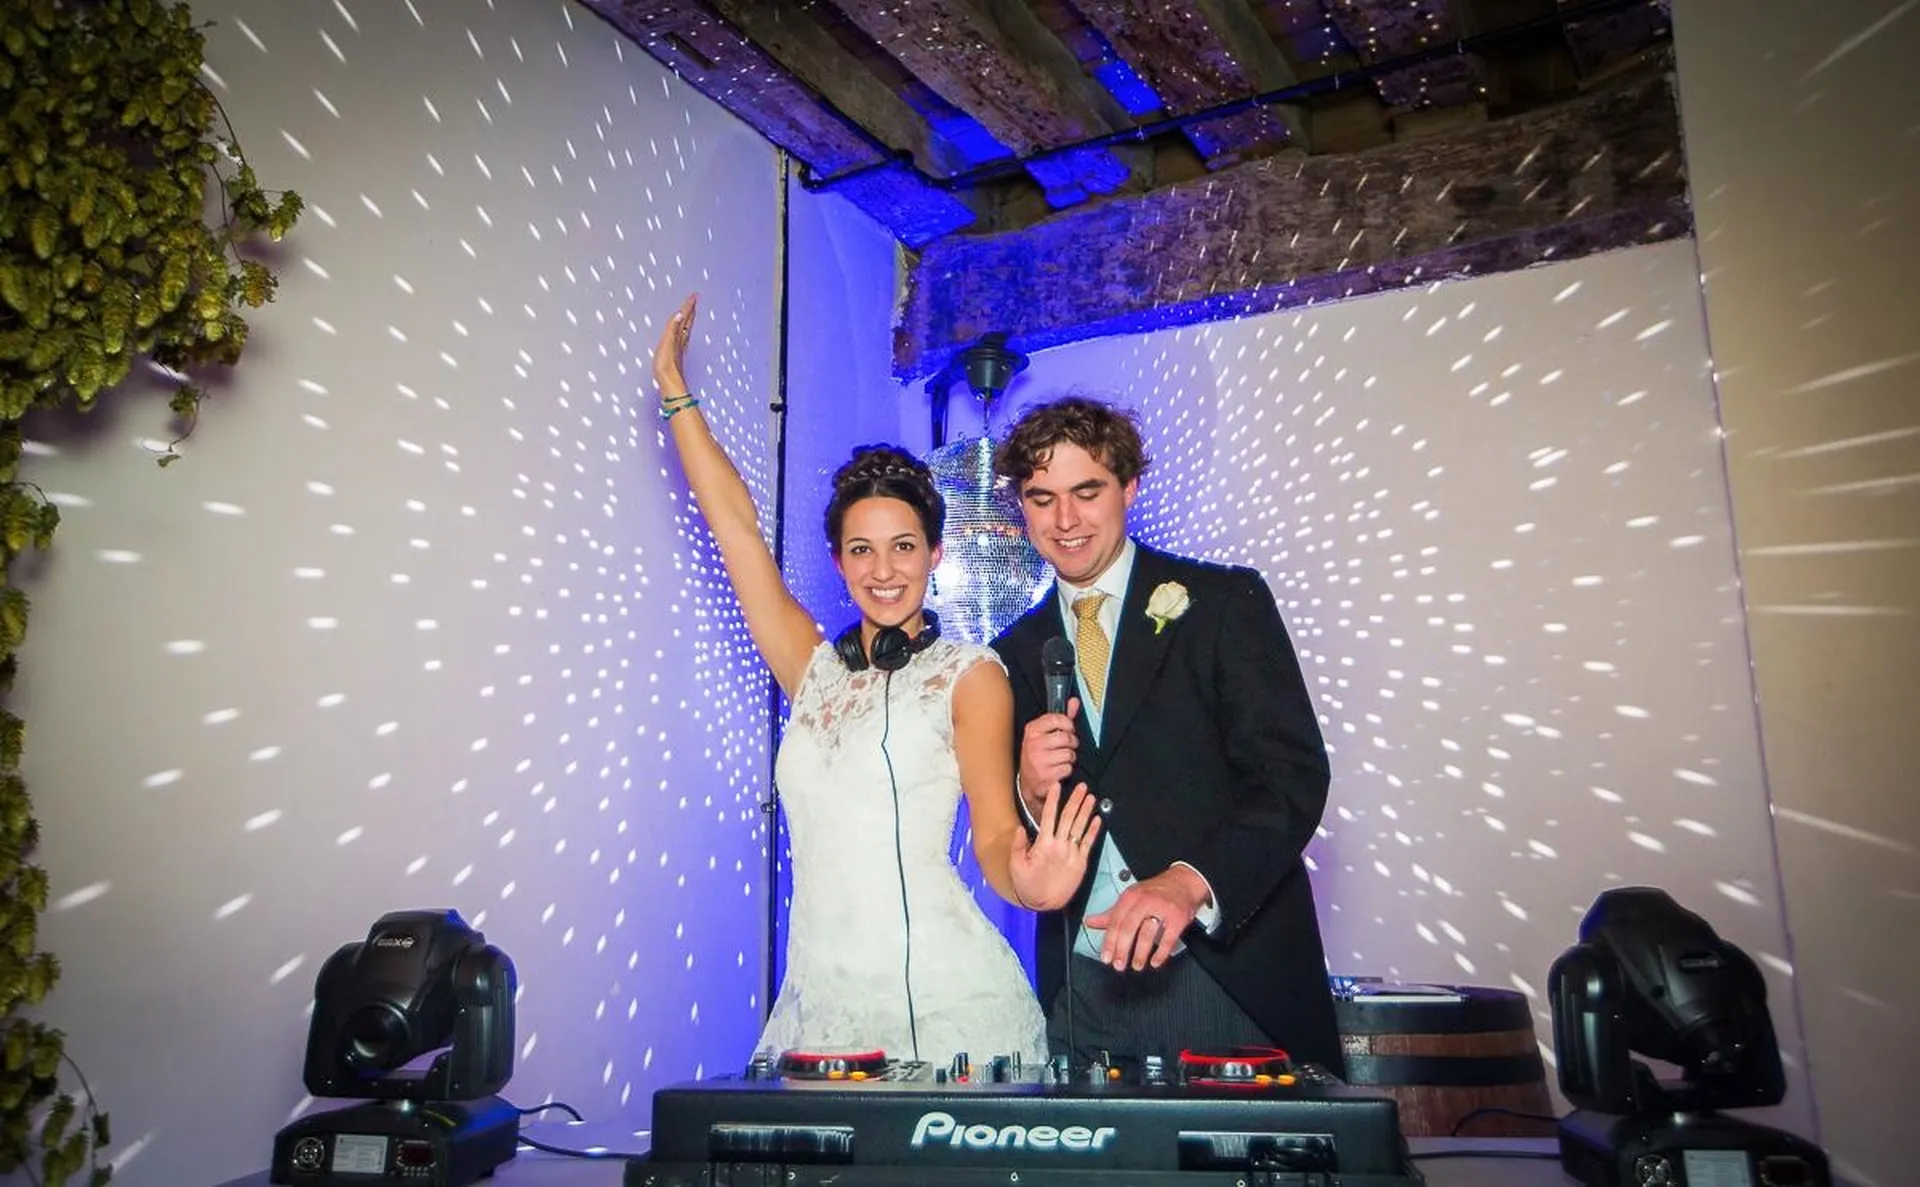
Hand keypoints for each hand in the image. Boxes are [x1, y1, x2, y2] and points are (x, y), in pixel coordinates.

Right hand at [653, 293, 697, 401]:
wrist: (669, 383)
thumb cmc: (667, 366)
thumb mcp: (667, 344)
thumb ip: (673, 328)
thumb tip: (680, 314)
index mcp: (679, 336)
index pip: (685, 317)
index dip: (689, 306)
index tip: (695, 295)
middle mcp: (681, 341)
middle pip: (688, 322)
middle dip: (690, 311)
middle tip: (694, 301)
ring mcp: (679, 348)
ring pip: (686, 330)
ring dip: (687, 320)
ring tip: (689, 314)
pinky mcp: (676, 354)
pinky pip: (681, 338)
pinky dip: (682, 331)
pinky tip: (682, 335)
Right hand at [1010, 782, 1100, 910]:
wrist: (1044, 904)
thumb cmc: (1028, 885)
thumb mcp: (1015, 865)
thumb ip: (1018, 845)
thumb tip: (1021, 828)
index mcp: (1044, 845)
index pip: (1049, 816)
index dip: (1053, 800)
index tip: (1057, 787)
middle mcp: (1060, 846)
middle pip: (1069, 818)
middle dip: (1075, 800)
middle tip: (1082, 787)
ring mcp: (1072, 854)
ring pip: (1080, 827)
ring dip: (1086, 811)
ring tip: (1091, 797)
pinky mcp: (1081, 863)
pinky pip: (1089, 843)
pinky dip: (1094, 830)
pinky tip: (1097, 819)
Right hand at [1017, 699, 1079, 819]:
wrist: (1028, 782)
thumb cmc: (1038, 755)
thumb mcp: (1045, 733)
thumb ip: (1062, 717)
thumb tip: (1074, 702)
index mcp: (1032, 730)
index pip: (1057, 718)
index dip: (1068, 724)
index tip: (1069, 729)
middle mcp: (1033, 744)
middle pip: (1066, 737)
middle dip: (1072, 743)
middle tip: (1067, 747)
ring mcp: (1038, 760)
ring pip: (1069, 754)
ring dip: (1070, 758)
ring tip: (1062, 759)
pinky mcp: (1045, 775)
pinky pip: (1067, 768)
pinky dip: (1067, 770)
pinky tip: (1058, 769)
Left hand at [1086, 865, 1210, 971]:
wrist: (1183, 881)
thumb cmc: (1155, 892)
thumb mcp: (1131, 898)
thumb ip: (1111, 914)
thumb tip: (1090, 922)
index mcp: (1130, 897)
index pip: (1115, 921)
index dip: (1109, 942)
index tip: (1106, 957)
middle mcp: (1145, 901)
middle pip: (1128, 928)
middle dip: (1122, 949)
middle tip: (1118, 965)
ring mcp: (1162, 909)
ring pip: (1147, 934)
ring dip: (1140, 953)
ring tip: (1136, 965)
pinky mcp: (1178, 917)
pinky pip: (1168, 939)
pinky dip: (1161, 953)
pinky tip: (1155, 961)